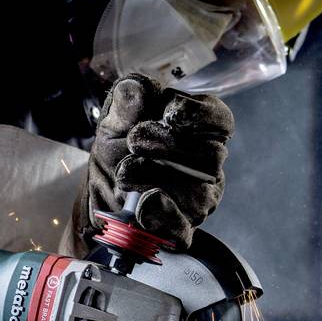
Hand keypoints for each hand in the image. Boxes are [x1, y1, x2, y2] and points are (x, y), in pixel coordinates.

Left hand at [79, 74, 234, 247]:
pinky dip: (161, 215)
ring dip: (155, 178)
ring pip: (197, 194)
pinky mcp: (182, 232)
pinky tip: (142, 203)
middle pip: (211, 158)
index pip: (221, 121)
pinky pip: (182, 229)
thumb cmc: (118, 153)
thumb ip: (126, 102)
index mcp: (198, 133)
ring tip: (124, 172)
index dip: (200, 116)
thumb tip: (135, 88)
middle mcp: (206, 168)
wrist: (100, 198)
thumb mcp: (115, 122)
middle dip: (170, 146)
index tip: (169, 113)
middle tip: (134, 141)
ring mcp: (198, 203)